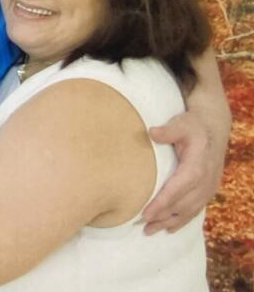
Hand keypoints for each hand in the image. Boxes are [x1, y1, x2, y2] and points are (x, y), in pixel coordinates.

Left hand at [142, 110, 226, 233]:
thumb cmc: (193, 126)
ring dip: (169, 222)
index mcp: (196, 167)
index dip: (161, 204)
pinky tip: (169, 228)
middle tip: (142, 227)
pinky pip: (196, 209)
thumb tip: (151, 132)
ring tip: (150, 231)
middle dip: (162, 217)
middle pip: (181, 205)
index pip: (176, 190)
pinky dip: (182, 220)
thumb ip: (168, 131)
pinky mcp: (208, 190)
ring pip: (189, 211)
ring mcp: (208, 187)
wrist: (213, 128)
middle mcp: (205, 181)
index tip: (145, 214)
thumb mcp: (181, 124)